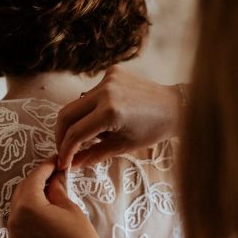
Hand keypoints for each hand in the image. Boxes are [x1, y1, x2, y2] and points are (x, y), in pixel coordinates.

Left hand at [8, 159, 112, 237]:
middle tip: (53, 174)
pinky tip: (44, 212)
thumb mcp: (70, 207)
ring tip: (49, 192)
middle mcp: (14, 220)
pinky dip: (28, 214)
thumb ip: (56, 188)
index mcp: (28, 207)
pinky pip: (19, 222)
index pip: (34, 178)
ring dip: (31, 196)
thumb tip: (54, 175)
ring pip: (18, 206)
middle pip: (22, 191)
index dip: (45, 167)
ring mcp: (13, 235)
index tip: (55, 160)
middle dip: (36, 180)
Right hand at [55, 65, 181, 168]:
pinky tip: (103, 117)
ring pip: (77, 103)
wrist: (176, 106)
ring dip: (77, 122)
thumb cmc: (153, 130)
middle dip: (61, 134)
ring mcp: (108, 79)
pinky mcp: (112, 72)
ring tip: (88, 136)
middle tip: (64, 149)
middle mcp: (105, 92)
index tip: (63, 163)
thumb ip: (94, 155)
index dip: (65, 151)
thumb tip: (72, 164)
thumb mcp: (123, 146)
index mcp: (110, 113)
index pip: (75, 133)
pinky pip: (91, 93)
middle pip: (66, 114)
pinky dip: (91, 108)